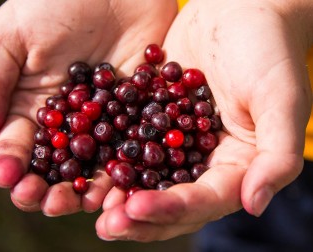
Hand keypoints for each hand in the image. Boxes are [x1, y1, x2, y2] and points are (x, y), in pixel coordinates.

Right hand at [0, 0, 176, 214]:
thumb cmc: (55, 2)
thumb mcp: (11, 35)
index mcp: (32, 106)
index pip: (17, 144)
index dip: (10, 164)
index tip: (7, 177)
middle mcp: (68, 121)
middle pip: (56, 166)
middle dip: (48, 187)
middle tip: (45, 202)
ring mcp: (105, 121)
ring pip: (95, 165)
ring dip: (87, 188)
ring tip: (84, 204)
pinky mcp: (138, 114)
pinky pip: (132, 146)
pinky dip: (129, 168)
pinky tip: (123, 184)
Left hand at [96, 0, 312, 240]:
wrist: (240, 9)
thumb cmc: (269, 50)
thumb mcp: (282, 100)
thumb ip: (278, 155)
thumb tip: (254, 204)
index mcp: (237, 164)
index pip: (204, 199)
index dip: (172, 208)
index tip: (136, 209)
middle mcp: (205, 160)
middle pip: (172, 199)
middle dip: (140, 216)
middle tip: (107, 226)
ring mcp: (177, 141)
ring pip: (148, 177)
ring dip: (121, 195)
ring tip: (93, 208)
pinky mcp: (156, 119)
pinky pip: (133, 144)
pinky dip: (113, 157)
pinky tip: (91, 165)